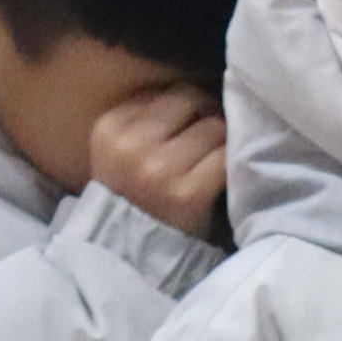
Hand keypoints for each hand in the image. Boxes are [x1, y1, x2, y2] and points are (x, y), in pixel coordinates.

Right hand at [88, 78, 229, 240]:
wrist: (129, 257)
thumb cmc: (131, 198)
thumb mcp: (119, 151)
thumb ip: (147, 117)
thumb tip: (201, 83)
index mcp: (109, 128)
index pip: (164, 90)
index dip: (187, 102)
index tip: (193, 119)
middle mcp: (130, 145)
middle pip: (190, 99)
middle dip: (207, 113)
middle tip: (211, 136)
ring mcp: (158, 169)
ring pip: (214, 125)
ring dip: (222, 139)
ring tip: (214, 158)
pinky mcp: (187, 193)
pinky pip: (225, 156)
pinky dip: (232, 161)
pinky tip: (225, 173)